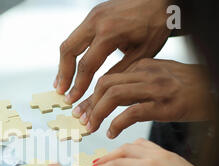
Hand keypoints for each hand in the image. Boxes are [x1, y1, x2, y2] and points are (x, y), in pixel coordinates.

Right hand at [55, 0, 170, 102]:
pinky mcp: (94, 14)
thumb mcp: (142, 54)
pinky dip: (72, 52)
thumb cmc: (157, 25)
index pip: (86, 65)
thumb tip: (99, 91)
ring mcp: (93, 15)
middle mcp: (96, 21)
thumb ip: (118, 72)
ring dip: (64, 64)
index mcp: (109, 33)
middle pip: (68, 51)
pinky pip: (77, 35)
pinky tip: (73, 65)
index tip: (73, 99)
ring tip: (62, 82)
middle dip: (63, 74)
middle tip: (61, 92)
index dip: (78, 85)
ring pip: (69, 42)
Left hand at [73, 59, 213, 136]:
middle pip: (105, 84)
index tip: (82, 108)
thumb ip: (138, 82)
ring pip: (114, 96)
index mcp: (143, 65)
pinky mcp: (164, 105)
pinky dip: (116, 124)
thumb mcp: (160, 76)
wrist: (217, 90)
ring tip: (91, 127)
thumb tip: (113, 95)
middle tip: (82, 119)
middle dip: (89, 103)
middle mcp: (146, 73)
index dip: (91, 95)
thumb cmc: (188, 87)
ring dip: (98, 113)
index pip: (108, 78)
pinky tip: (111, 133)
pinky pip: (131, 113)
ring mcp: (155, 89)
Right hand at [91, 139, 203, 165]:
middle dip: (107, 156)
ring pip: (135, 144)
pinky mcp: (170, 155)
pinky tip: (131, 154)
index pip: (119, 164)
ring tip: (110, 158)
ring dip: (119, 149)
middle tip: (96, 163)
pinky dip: (132, 147)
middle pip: (124, 149)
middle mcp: (156, 156)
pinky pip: (146, 144)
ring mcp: (164, 153)